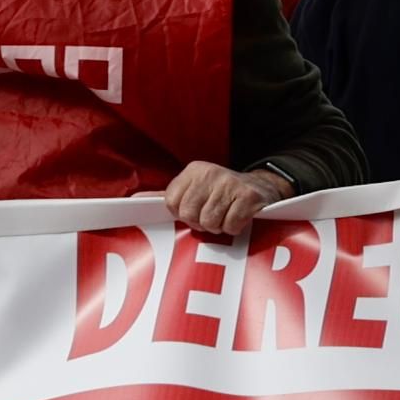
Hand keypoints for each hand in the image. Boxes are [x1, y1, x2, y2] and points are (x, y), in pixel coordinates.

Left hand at [165, 160, 288, 239]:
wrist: (263, 188)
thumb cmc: (223, 194)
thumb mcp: (196, 189)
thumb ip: (165, 196)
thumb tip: (135, 200)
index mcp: (194, 171)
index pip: (172, 203)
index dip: (184, 215)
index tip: (197, 211)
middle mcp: (211, 173)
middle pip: (189, 215)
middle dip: (202, 223)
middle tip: (214, 216)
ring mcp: (230, 183)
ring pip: (210, 222)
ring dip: (219, 227)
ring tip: (226, 217)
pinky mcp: (248, 196)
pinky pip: (230, 225)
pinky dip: (234, 228)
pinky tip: (239, 218)